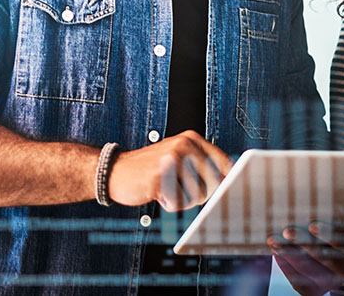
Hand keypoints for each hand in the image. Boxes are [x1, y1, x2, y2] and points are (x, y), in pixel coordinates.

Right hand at [108, 130, 232, 211]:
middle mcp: (184, 146)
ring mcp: (172, 161)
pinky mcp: (161, 179)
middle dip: (202, 193)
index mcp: (191, 138)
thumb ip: (202, 164)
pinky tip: (158, 193)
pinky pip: (179, 203)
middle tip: (183, 190)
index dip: (227, 179)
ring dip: (184, 200)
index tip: (227, 190)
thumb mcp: (178, 155)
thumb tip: (227, 182)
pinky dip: (170, 204)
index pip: (223, 161)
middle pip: (213, 181)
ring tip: (168, 189)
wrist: (116, 171)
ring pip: (197, 195)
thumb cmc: (151, 168)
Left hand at [267, 221, 343, 295]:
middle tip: (287, 230)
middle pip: (323, 257)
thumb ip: (342, 219)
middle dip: (303, 243)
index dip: (328, 234)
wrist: (329, 260)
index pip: (342, 242)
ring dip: (289, 254)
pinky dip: (286, 267)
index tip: (312, 225)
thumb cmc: (332, 232)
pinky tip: (276, 254)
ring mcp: (330, 282)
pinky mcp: (315, 290)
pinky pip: (299, 282)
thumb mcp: (340, 225)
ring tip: (275, 241)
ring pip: (308, 269)